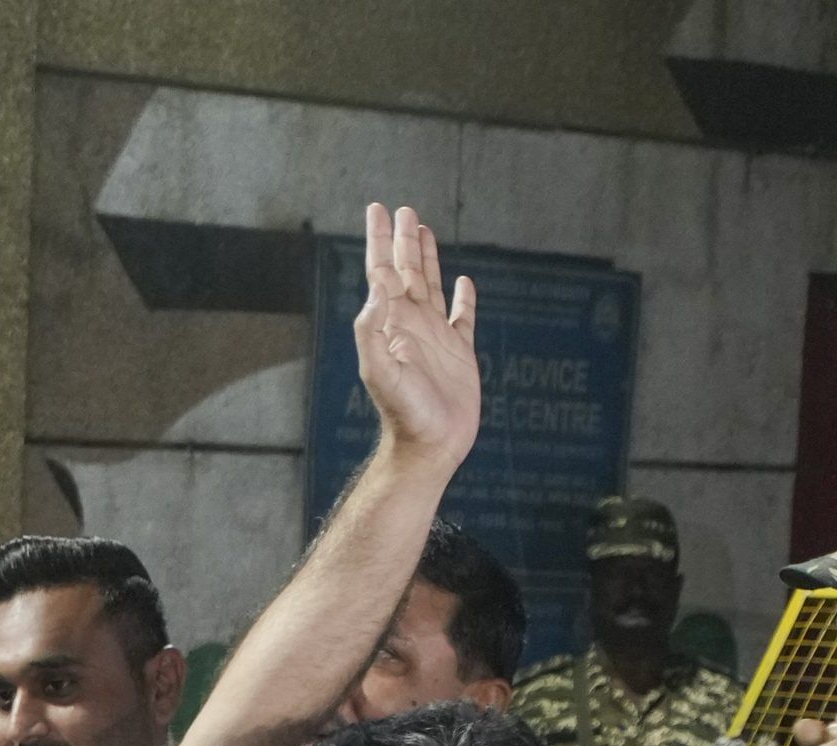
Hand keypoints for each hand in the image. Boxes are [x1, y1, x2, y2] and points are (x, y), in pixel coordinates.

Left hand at [353, 203, 479, 471]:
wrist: (429, 445)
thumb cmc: (403, 412)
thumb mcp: (380, 369)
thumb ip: (373, 328)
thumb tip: (376, 286)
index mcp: (391, 323)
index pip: (381, 271)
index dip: (380, 240)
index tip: (378, 209)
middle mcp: (411, 324)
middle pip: (405, 271)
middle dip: (403, 240)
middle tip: (402, 209)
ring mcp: (436, 337)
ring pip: (431, 285)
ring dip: (426, 258)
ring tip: (423, 231)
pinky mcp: (460, 353)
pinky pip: (463, 318)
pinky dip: (463, 299)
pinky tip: (464, 284)